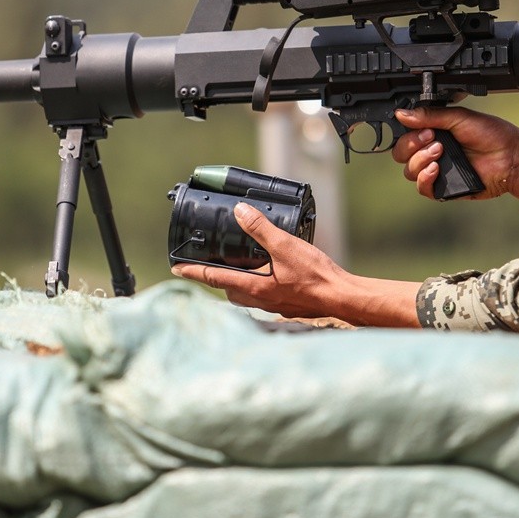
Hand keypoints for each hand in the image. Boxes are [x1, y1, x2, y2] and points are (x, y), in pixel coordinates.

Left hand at [171, 202, 420, 326]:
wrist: (342, 297)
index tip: (176, 268)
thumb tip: (240, 212)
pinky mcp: (285, 304)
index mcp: (253, 287)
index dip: (193, 271)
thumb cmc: (316, 276)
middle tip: (209, 263)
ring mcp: (272, 304)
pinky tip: (269, 271)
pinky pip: (262, 294)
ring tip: (238, 264)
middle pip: (227, 289)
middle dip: (216, 277)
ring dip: (238, 280)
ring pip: (245, 293)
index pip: (214, 278)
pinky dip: (257, 283)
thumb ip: (260, 229)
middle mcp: (259, 300)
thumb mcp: (285, 246)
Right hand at [391, 106, 518, 200]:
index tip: (424, 129)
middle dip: (412, 146)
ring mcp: (436, 170)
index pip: (405, 135)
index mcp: (433, 133)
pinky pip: (422, 188)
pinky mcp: (443, 188)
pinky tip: (436, 170)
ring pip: (409, 171)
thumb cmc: (492, 135)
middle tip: (433, 140)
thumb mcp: (459, 118)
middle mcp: (431, 152)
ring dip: (420, 160)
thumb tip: (402, 113)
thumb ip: (429, 115)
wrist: (510, 157)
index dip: (409, 133)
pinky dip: (424, 179)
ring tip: (440, 153)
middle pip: (401, 154)